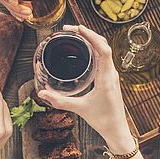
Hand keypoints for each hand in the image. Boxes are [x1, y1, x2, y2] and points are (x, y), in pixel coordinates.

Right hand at [36, 25, 134, 152]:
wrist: (117, 129)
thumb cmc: (102, 120)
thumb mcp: (79, 109)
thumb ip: (60, 101)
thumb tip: (41, 93)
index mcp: (106, 78)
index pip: (103, 50)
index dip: (91, 37)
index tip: (78, 29)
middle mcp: (111, 73)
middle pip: (103, 45)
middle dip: (88, 34)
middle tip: (70, 29)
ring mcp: (112, 75)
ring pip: (104, 50)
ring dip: (91, 40)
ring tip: (75, 34)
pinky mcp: (110, 78)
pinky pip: (103, 57)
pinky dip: (94, 49)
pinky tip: (83, 50)